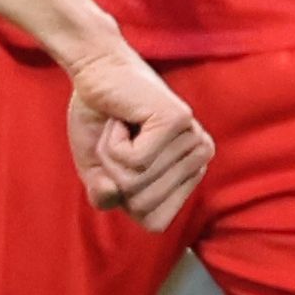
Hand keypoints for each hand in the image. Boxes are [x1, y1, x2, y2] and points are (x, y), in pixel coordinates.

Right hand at [63, 45, 212, 230]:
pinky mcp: (177, 122)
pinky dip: (114, 142)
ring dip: (113, 156)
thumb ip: (107, 196)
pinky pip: (136, 162)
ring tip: (122, 127)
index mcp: (189, 174)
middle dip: (115, 176)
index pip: (156, 222)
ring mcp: (192, 139)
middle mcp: (199, 157)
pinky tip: (124, 118)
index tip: (122, 163)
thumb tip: (113, 195)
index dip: (125, 200)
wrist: (95, 73)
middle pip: (144, 204)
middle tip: (119, 140)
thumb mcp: (98, 170)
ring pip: (137, 183)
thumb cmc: (100, 119)